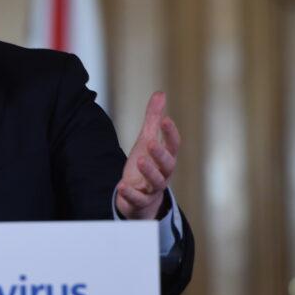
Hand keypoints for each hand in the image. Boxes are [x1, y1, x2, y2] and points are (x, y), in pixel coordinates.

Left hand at [115, 91, 179, 219]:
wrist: (141, 197)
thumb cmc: (147, 164)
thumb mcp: (147, 140)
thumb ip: (153, 119)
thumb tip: (160, 93)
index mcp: (166, 157)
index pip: (173, 145)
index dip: (170, 133)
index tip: (165, 119)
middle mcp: (163, 173)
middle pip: (168, 165)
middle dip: (160, 154)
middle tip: (151, 143)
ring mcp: (153, 188)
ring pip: (156, 182)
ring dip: (149, 172)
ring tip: (139, 160)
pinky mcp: (140, 201)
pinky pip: (138, 199)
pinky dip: (130, 194)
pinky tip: (121, 186)